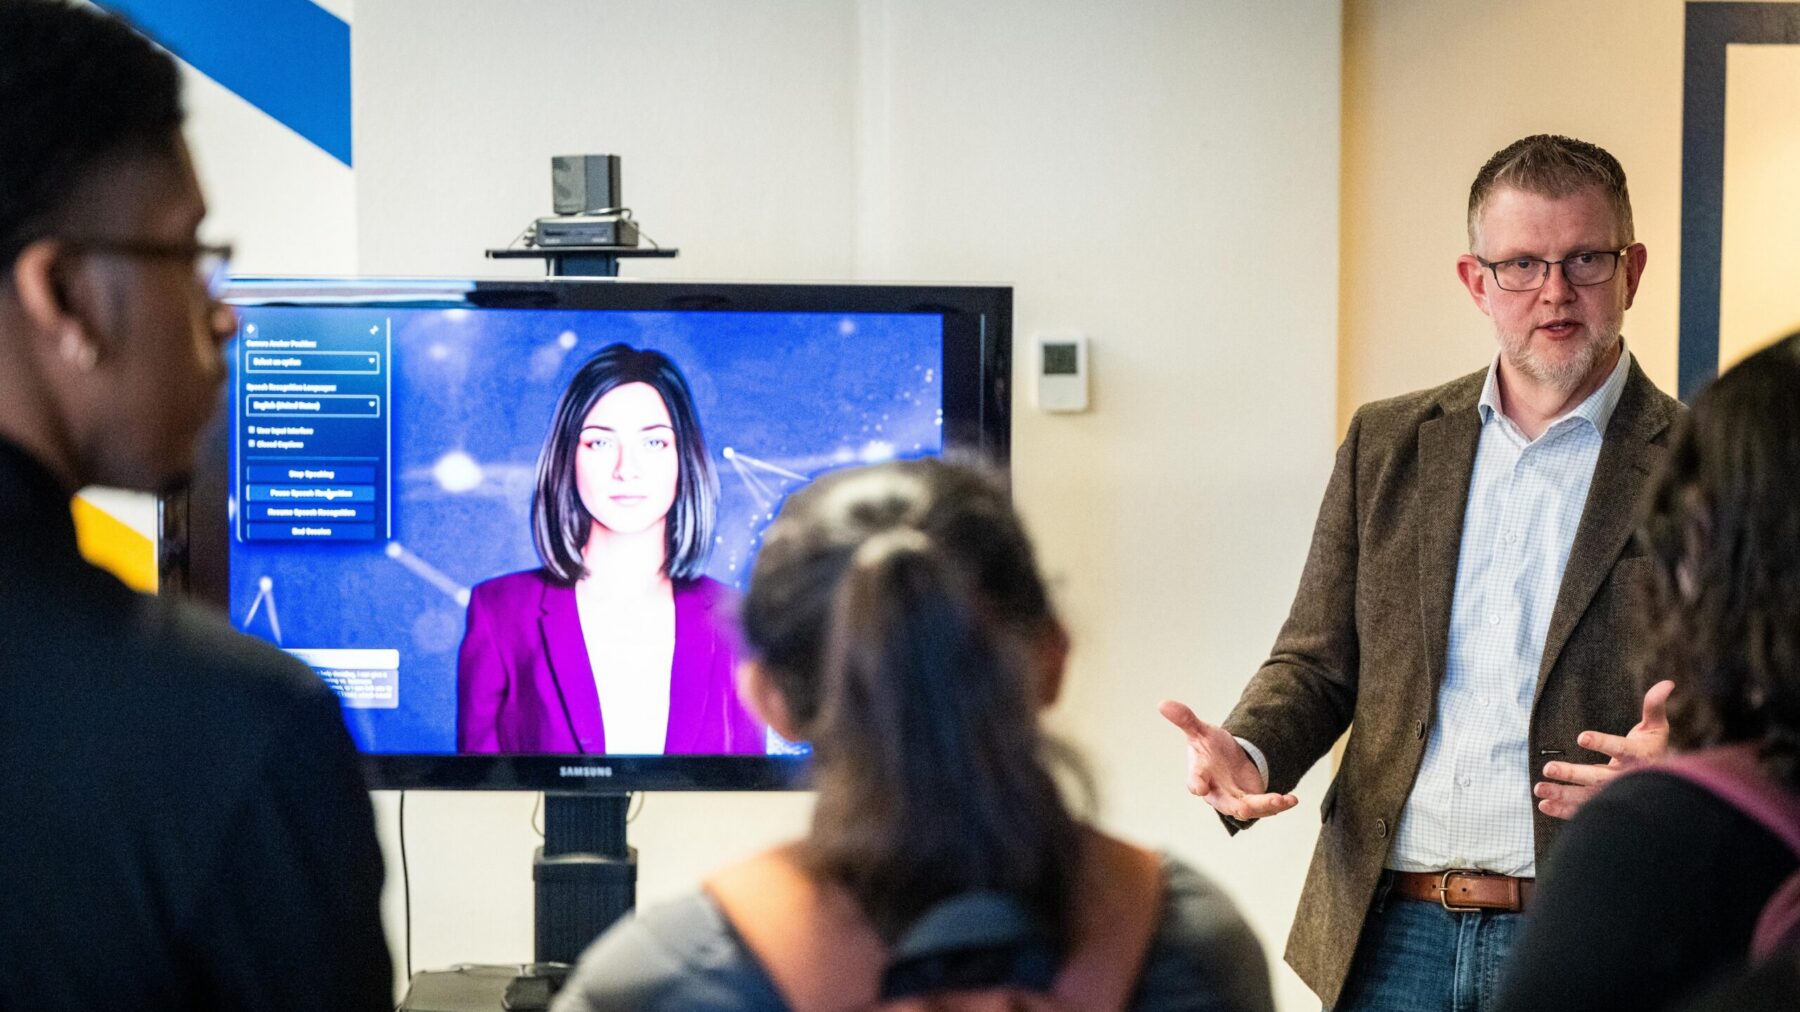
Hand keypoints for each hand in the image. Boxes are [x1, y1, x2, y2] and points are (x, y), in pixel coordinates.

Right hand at [1158, 699, 1298, 820]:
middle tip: (1245, 809)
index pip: (1195, 781)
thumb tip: (1162, 703)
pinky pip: (1267, 807)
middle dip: (1238, 807)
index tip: (1197, 787)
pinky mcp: (1254, 802)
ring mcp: (1236, 800)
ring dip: (1265, 806)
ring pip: (1249, 809)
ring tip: (1281, 799)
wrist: (1228, 759)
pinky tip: (1292, 799)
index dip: (1196, 784)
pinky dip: (1279, 805)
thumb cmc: (1210, 748)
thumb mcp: (1200, 731)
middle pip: (1225, 804)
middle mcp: (1217, 793)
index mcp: (1200, 776)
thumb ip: (1185, 719)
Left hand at [1534, 679, 1673, 819]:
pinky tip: (1543, 804)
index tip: (1581, 736)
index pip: (1621, 749)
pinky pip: (1583, 810)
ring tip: (1538, 787)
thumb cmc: (1654, 749)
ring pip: (1586, 797)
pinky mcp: (1603, 803)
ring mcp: (1613, 793)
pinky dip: (1563, 810)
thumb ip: (1654, 706)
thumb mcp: (1657, 727)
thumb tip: (1667, 683)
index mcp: (1639, 756)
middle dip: (1573, 774)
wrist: (1662, 784)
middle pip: (1597, 777)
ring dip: (1562, 793)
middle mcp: (1625, 778)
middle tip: (1548, 768)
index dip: (1602, 742)